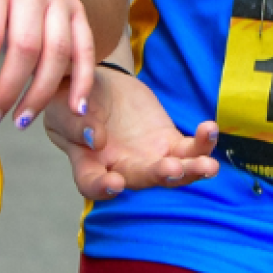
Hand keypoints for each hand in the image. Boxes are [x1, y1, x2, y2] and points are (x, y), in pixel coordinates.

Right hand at [42, 66, 219, 199]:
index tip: (115, 183)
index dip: (102, 188)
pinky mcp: (167, 142)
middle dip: (159, 176)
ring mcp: (147, 157)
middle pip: (141, 179)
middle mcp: (120, 167)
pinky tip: (210, 129)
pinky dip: (203, 143)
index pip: (91, 183)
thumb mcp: (62, 106)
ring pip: (173, 172)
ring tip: (209, 166)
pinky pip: (189, 149)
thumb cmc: (69, 99)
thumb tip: (95, 139)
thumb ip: (74, 123)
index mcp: (87, 162)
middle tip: (172, 169)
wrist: (96, 84)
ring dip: (191, 170)